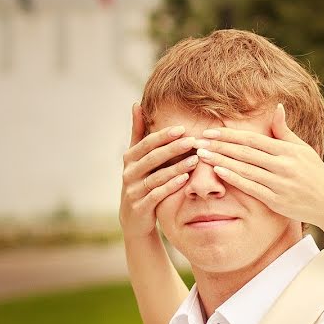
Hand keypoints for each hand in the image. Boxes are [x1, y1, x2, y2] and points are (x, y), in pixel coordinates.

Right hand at [119, 103, 196, 237]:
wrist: (134, 219)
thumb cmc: (140, 182)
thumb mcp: (136, 158)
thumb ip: (137, 133)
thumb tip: (136, 104)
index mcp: (129, 159)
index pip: (146, 143)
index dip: (163, 136)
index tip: (182, 128)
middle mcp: (128, 173)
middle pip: (152, 158)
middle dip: (172, 149)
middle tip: (193, 141)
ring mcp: (133, 191)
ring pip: (156, 176)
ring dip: (176, 167)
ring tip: (195, 160)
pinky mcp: (140, 207)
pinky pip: (157, 195)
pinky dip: (171, 186)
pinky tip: (185, 180)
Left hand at [193, 104, 323, 226]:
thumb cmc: (315, 174)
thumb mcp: (303, 149)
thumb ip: (285, 131)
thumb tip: (277, 106)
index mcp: (288, 150)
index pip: (253, 139)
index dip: (230, 135)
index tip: (210, 131)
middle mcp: (283, 165)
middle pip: (245, 152)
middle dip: (219, 146)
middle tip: (197, 142)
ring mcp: (279, 183)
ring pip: (245, 169)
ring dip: (221, 161)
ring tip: (202, 155)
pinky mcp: (277, 201)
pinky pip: (251, 188)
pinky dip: (234, 179)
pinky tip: (219, 172)